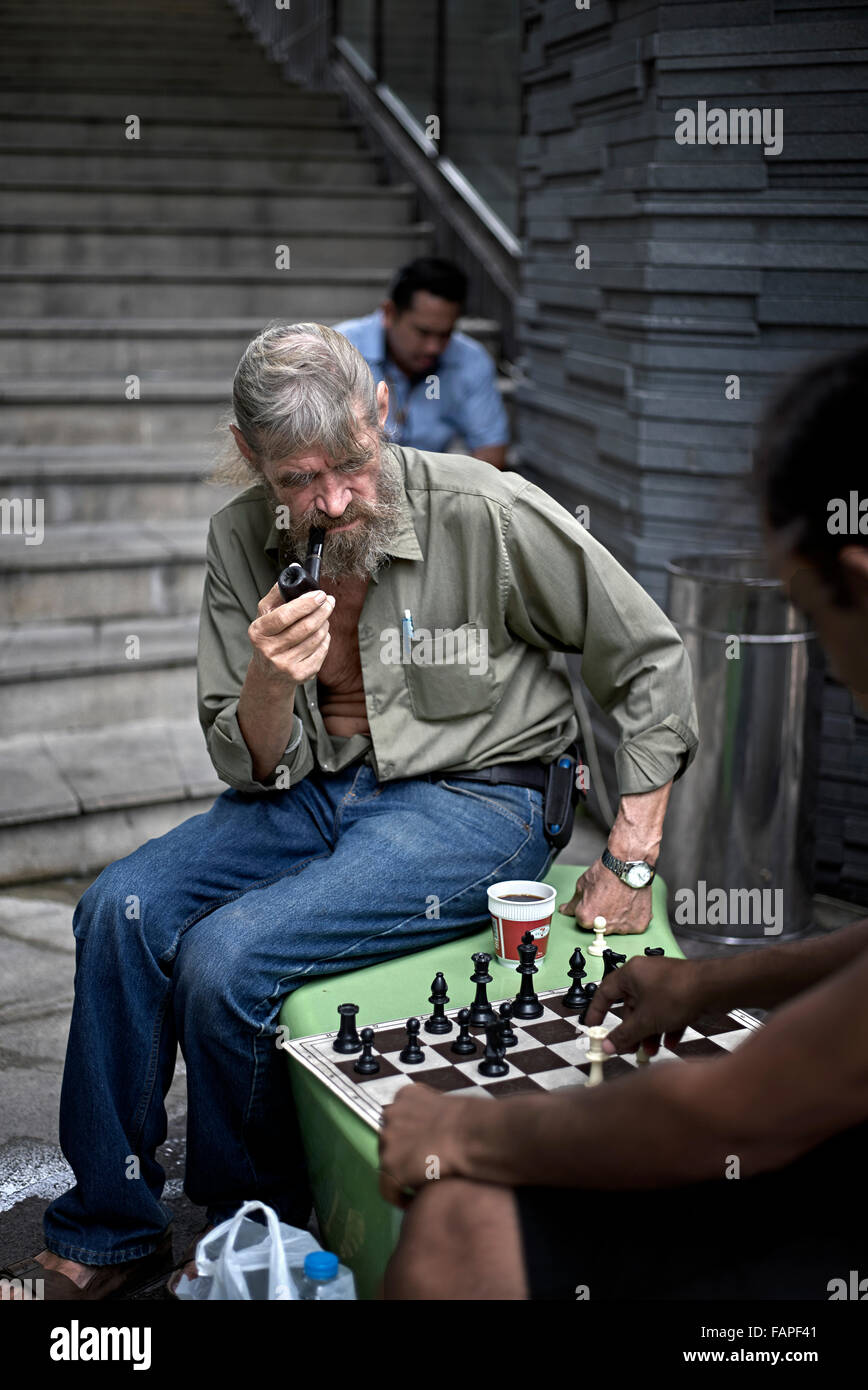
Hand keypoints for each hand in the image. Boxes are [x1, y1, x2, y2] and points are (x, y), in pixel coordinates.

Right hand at [247, 585, 333, 685]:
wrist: (268, 674)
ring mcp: (284, 665)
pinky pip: (321, 652)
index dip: (305, 604)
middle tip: (329, 602)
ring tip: (324, 617)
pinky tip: (322, 634)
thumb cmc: (268, 637)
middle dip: (322, 611)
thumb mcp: (265, 615)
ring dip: (324, 624)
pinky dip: (325, 640)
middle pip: (305, 628)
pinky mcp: (299, 675)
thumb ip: (278, 592)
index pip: (284, 615)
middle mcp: (269, 650)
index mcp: (259, 632)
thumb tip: (295, 569)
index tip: (320, 594)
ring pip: (315, 639)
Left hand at [378, 1085, 468, 1207]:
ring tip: (421, 1186)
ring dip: (402, 1175)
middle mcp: (391, 1113)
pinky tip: (416, 1203)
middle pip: (390, 1141)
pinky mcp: (390, 1166)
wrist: (471, 1134)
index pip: (399, 1120)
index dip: (410, 1138)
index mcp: (405, 1095)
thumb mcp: (447, 1106)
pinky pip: (388, 1190)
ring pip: (388, 1164)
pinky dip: (400, 1198)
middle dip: (404, 1155)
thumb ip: (432, 1116)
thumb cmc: (472, 1121)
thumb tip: (439, 1130)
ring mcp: (387, 1139)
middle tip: (423, 1169)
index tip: (423, 1150)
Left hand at [557, 857, 652, 934]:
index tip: (593, 901)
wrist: (628, 864)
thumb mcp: (582, 885)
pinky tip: (630, 903)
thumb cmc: (607, 872)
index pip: (583, 920)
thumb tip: (566, 910)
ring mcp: (622, 928)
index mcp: (586, 918)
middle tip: (607, 900)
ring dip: (618, 918)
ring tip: (620, 900)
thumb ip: (573, 903)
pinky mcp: (638, 925)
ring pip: (617, 927)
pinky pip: (633, 926)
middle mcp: (603, 926)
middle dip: (601, 916)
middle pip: (600, 926)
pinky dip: (633, 917)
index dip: (587, 908)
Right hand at [583, 955, 705, 1056]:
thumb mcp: (645, 1020)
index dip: (597, 1012)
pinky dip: (666, 1027)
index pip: (605, 992)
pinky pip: (667, 1010)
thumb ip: (624, 1035)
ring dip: (649, 1033)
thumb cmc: (676, 995)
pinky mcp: (681, 990)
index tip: (593, 1028)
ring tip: (652, 1052)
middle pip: (630, 1006)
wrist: (715, 987)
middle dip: (631, 1031)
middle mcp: (645, 975)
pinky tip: (670, 1043)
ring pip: (650, 1011)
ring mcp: (664, 982)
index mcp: (630, 974)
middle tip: (630, 1049)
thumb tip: (606, 1045)